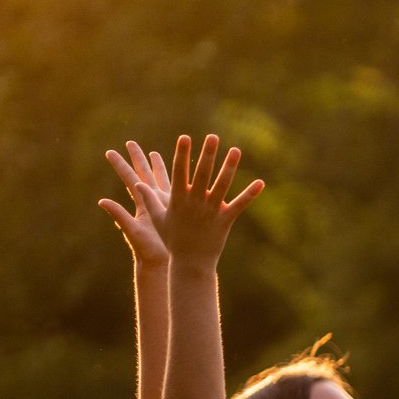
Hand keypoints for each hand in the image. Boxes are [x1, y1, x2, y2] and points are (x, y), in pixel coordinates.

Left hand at [98, 141, 175, 265]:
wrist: (163, 263)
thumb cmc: (147, 250)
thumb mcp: (133, 231)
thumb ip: (119, 215)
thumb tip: (102, 201)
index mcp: (140, 203)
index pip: (129, 179)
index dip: (120, 165)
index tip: (110, 151)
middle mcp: (151, 201)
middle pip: (144, 174)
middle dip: (138, 159)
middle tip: (132, 143)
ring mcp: (164, 205)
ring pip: (162, 181)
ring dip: (160, 167)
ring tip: (156, 154)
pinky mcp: (177, 212)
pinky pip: (180, 193)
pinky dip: (184, 183)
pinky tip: (188, 175)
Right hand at [138, 134, 260, 265]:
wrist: (190, 262)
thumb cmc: (173, 239)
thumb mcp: (157, 219)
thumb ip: (150, 200)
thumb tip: (138, 184)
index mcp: (178, 199)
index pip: (179, 172)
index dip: (182, 154)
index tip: (185, 137)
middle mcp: (195, 202)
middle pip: (202, 174)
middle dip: (207, 154)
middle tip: (212, 136)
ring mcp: (211, 210)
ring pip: (222, 185)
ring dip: (229, 167)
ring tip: (236, 150)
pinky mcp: (226, 220)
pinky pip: (240, 204)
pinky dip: (250, 194)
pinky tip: (261, 182)